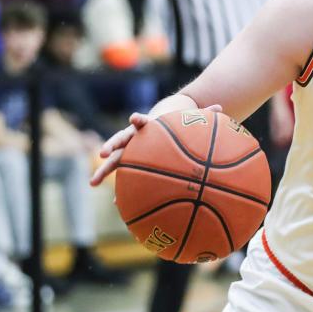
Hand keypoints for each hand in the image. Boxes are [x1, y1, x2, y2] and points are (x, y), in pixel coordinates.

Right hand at [89, 105, 221, 185]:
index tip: (134, 119)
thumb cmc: (176, 124)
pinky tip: (118, 204)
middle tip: (101, 154)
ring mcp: (129, 152)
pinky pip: (124, 178)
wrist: (161, 126)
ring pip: (114, 161)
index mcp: (148, 126)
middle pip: (119, 142)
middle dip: (110, 146)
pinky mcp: (130, 164)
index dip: (138, 120)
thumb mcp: (188, 119)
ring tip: (92, 183)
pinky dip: (122, 190)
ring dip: (103, 172)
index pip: (141, 121)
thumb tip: (221, 106)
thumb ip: (203, 113)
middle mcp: (134, 138)